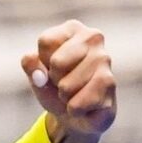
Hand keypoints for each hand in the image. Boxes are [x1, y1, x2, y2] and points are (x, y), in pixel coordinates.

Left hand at [21, 19, 116, 142]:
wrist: (74, 113)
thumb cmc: (53, 86)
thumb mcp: (36, 74)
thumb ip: (30, 65)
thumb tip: (36, 69)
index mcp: (72, 29)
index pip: (46, 41)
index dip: (42, 61)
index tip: (50, 66)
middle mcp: (93, 38)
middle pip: (57, 62)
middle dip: (54, 79)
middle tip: (62, 81)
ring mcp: (105, 59)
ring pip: (67, 85)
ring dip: (64, 96)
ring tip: (73, 93)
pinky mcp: (110, 83)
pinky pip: (79, 102)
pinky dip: (74, 108)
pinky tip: (84, 104)